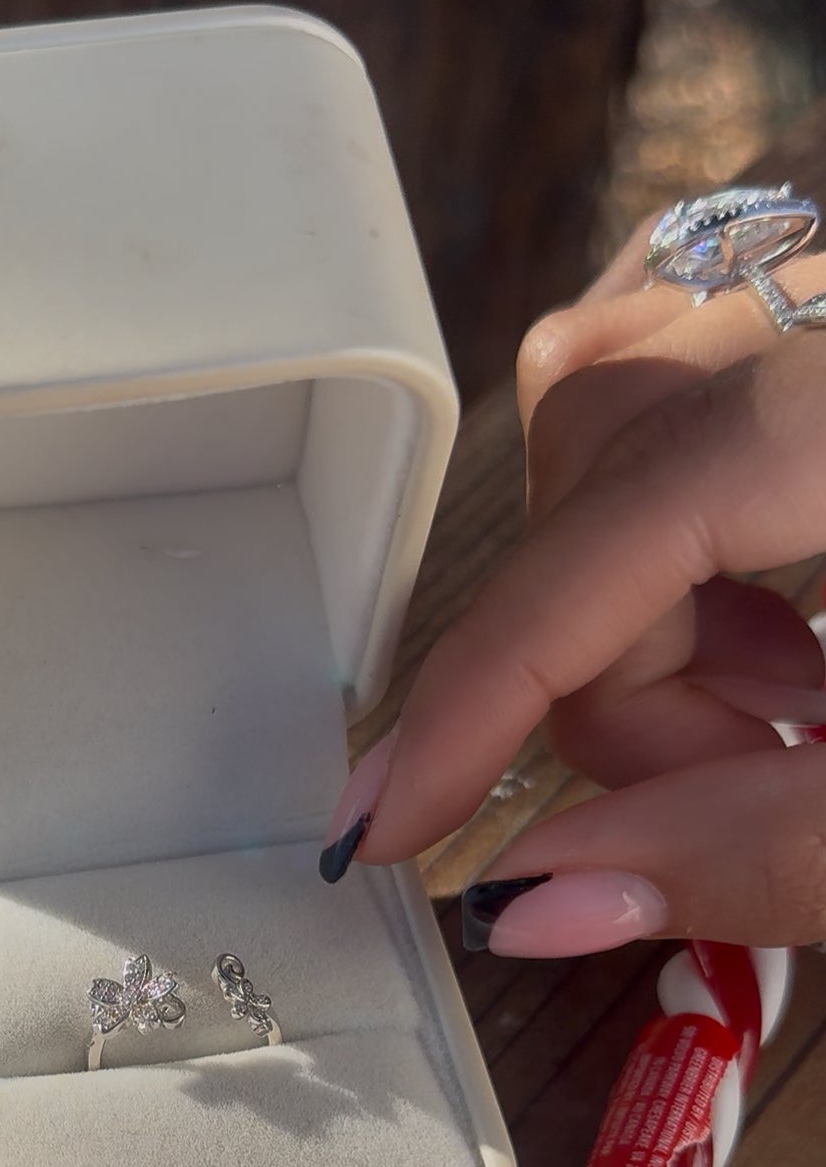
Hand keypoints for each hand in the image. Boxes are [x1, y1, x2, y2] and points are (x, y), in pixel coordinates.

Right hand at [319, 217, 825, 953]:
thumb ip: (769, 849)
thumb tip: (535, 901)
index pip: (591, 557)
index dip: (477, 714)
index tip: (382, 833)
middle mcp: (811, 295)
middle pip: (593, 502)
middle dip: (633, 686)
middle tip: (754, 772)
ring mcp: (806, 265)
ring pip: (622, 444)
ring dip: (666, 615)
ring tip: (795, 702)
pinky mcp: (807, 278)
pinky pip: (684, 382)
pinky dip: (699, 532)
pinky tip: (796, 614)